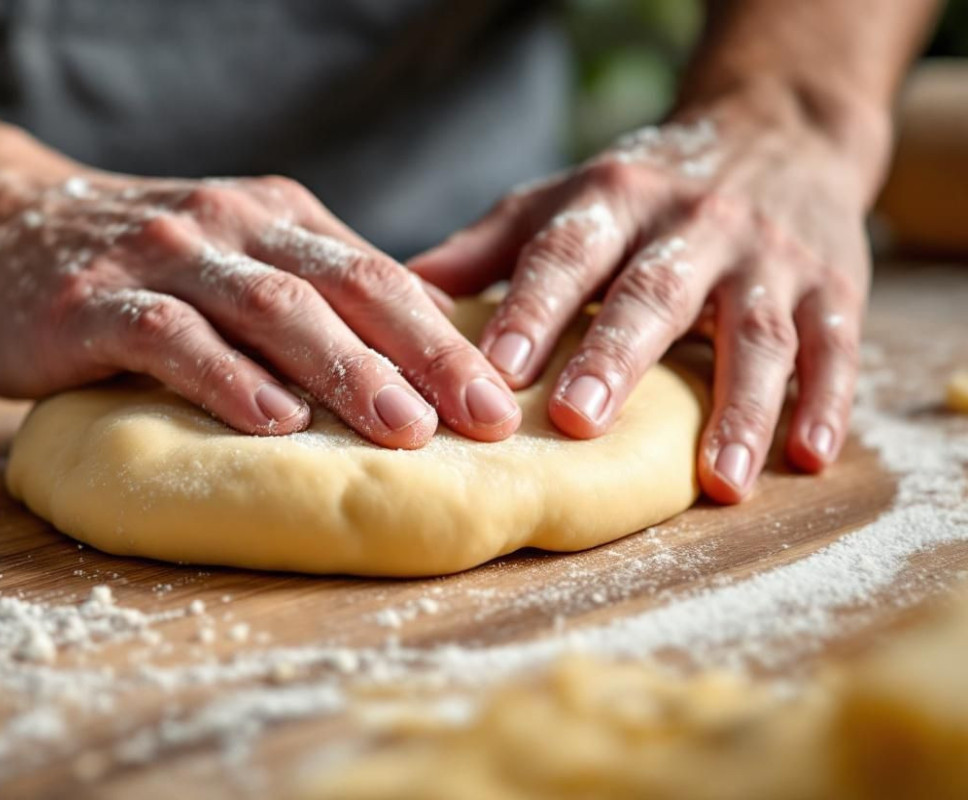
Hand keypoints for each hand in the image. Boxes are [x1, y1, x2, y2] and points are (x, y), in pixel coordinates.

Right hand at [0, 173, 520, 448]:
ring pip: (271, 307)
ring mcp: (161, 257)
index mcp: (276, 216)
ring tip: (402, 427)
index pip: (378, 275)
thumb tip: (407, 366)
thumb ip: (302, 295)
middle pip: (345, 286)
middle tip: (483, 420)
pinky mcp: (94, 302)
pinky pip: (172, 337)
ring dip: (343, 368)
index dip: (444, 337)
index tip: (499, 402)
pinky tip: (273, 420)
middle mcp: (229, 224)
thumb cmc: (132, 266)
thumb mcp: (229, 259)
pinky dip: (227, 378)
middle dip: (423, 354)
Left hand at [410, 100, 879, 501]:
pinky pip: (835, 346)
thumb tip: (398, 295)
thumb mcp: (566, 199)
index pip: (563, 255)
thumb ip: (489, 246)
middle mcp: (692, 223)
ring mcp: (768, 256)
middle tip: (578, 420)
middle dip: (617, 356)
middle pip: (652, 293)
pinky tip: (811, 457)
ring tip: (719, 480)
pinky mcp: (834, 286)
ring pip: (755, 332)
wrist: (775, 129)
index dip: (529, 312)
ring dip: (740, 407)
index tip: (493, 373)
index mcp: (612, 202)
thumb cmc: (643, 190)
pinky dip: (826, 401)